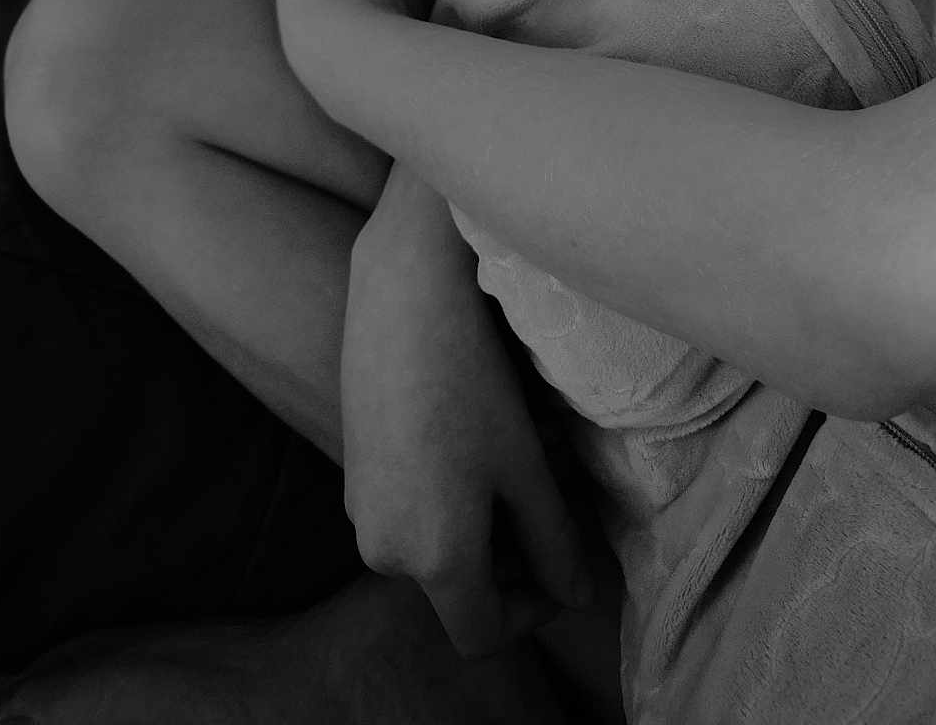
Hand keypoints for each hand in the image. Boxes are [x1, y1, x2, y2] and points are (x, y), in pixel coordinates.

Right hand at [342, 201, 596, 656]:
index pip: (482, 635)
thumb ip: (555, 543)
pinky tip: (481, 433)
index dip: (533, 614)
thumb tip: (579, 595)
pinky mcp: (356, 473)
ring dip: (488, 519)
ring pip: (438, 545)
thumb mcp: (527, 468)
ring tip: (526, 451)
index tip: (566, 563)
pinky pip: (412, 510)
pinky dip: (453, 495)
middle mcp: (384, 550)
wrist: (402, 300)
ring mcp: (362, 511)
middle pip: (461, 588)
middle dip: (517, 554)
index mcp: (432, 560)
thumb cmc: (473, 383)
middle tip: (556, 495)